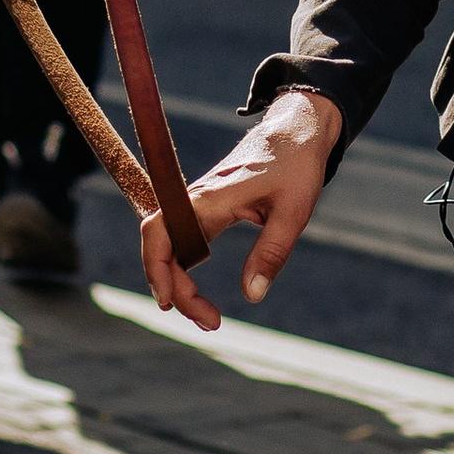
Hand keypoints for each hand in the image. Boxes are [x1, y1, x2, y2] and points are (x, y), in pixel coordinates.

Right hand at [140, 87, 339, 329]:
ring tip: (206, 315)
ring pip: (170, 247)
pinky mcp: (207, 208)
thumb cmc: (296, 165)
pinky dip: (183, 268)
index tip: (172, 304)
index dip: (156, 270)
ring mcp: (198, 204)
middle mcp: (195, 200)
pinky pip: (182, 241)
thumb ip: (272, 252)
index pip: (160, 233)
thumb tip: (252, 296)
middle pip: (161, 248)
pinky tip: (195, 288)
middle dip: (174, 289)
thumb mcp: (294, 211)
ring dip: (178, 281)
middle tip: (210, 323)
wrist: (297, 130)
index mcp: (209, 198)